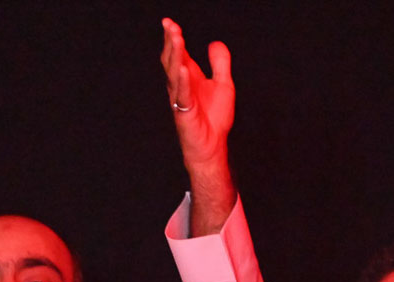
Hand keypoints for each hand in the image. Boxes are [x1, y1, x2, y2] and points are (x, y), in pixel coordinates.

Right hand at [161, 17, 238, 233]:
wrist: (213, 145)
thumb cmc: (214, 118)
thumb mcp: (223, 85)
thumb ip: (220, 64)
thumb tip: (216, 43)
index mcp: (188, 78)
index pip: (179, 53)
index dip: (174, 37)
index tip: (170, 23)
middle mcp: (181, 86)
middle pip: (171, 59)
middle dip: (170, 42)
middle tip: (170, 25)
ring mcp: (181, 99)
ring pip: (174, 73)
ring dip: (175, 55)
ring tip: (176, 38)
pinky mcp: (185, 113)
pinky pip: (183, 94)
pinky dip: (183, 81)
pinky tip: (183, 68)